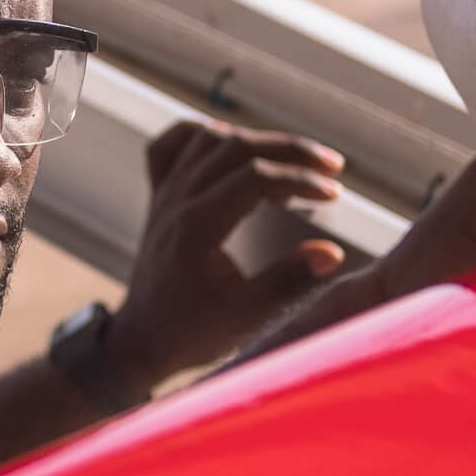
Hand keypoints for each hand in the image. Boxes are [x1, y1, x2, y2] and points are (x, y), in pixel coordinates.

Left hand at [104, 119, 350, 390]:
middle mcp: (176, 200)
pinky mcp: (159, 197)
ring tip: (296, 159)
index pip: (254, 177)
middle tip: (332, 167)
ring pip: (208, 139)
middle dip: (289, 151)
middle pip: (236, 147)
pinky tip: (232, 142)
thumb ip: (287, 283)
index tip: (334, 193)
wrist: (141, 340)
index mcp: (195, 226)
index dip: (299, 178)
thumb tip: (331, 254)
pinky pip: (170, 146)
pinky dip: (203, 135)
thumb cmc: (190, 333)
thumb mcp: (243, 318)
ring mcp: (164, 195)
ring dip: (256, 140)